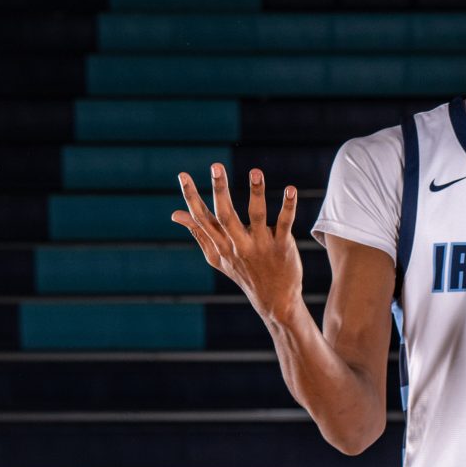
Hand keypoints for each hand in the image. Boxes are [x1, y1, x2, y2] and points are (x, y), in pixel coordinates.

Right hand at [172, 162, 302, 326]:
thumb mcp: (217, 257)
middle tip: (216, 166)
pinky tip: (290, 189)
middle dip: (220, 190)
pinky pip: (284, 223)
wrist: (275, 301)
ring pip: (256, 215)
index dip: (191, 197)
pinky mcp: (282, 245)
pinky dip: (288, 206)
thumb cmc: (243, 273)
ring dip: (256, 192)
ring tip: (255, 171)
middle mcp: (238, 244)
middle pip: (225, 215)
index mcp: (221, 245)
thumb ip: (198, 233)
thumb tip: (175, 214)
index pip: (202, 218)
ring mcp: (260, 245)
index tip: (183, 175)